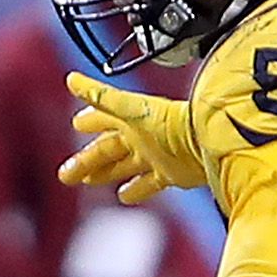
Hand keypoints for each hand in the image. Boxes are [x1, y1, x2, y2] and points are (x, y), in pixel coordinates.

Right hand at [59, 71, 202, 205]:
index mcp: (132, 118)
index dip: (90, 121)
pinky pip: (148, 183)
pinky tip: (123, 196)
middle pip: (108, 149)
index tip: (76, 124)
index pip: (104, 118)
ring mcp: (157, 155)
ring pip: (124, 166)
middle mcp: (143, 136)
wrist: (208, 143)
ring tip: (89, 181)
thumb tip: (72, 79)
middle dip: (87, 159)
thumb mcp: (130, 109)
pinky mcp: (170, 174)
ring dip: (106, 173)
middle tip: (67, 173)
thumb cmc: (172, 123)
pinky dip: (135, 190)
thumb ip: (100, 96)